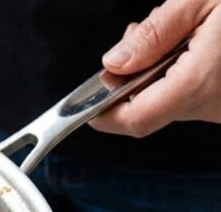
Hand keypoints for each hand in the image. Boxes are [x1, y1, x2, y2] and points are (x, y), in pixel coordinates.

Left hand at [92, 0, 220, 136]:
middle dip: (132, 78)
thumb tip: (116, 62)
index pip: (137, 118)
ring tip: (172, 32)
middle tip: (136, 37)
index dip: (106, 113)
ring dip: (156, 74)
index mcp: (200, 82)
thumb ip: (155, 33)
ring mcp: (220, 109)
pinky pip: (191, 97)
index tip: (87, 103)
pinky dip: (179, 75)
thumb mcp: (201, 0)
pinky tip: (189, 45)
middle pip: (149, 109)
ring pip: (168, 103)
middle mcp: (212, 105)